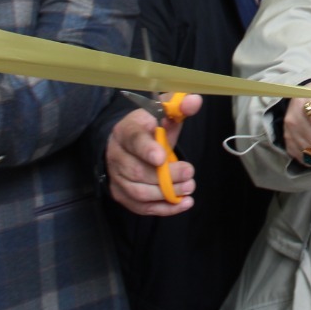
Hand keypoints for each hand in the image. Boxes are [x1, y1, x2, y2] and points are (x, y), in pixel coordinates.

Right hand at [106, 93, 201, 215]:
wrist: (127, 143)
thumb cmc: (149, 127)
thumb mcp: (162, 112)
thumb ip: (178, 106)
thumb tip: (194, 100)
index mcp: (126, 131)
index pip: (134, 141)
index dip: (147, 150)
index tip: (162, 157)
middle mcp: (116, 155)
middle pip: (137, 171)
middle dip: (167, 176)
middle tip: (190, 173)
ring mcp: (116, 177)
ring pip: (139, 192)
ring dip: (167, 194)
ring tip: (189, 187)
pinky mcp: (122, 194)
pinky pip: (141, 207)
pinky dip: (164, 209)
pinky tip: (183, 203)